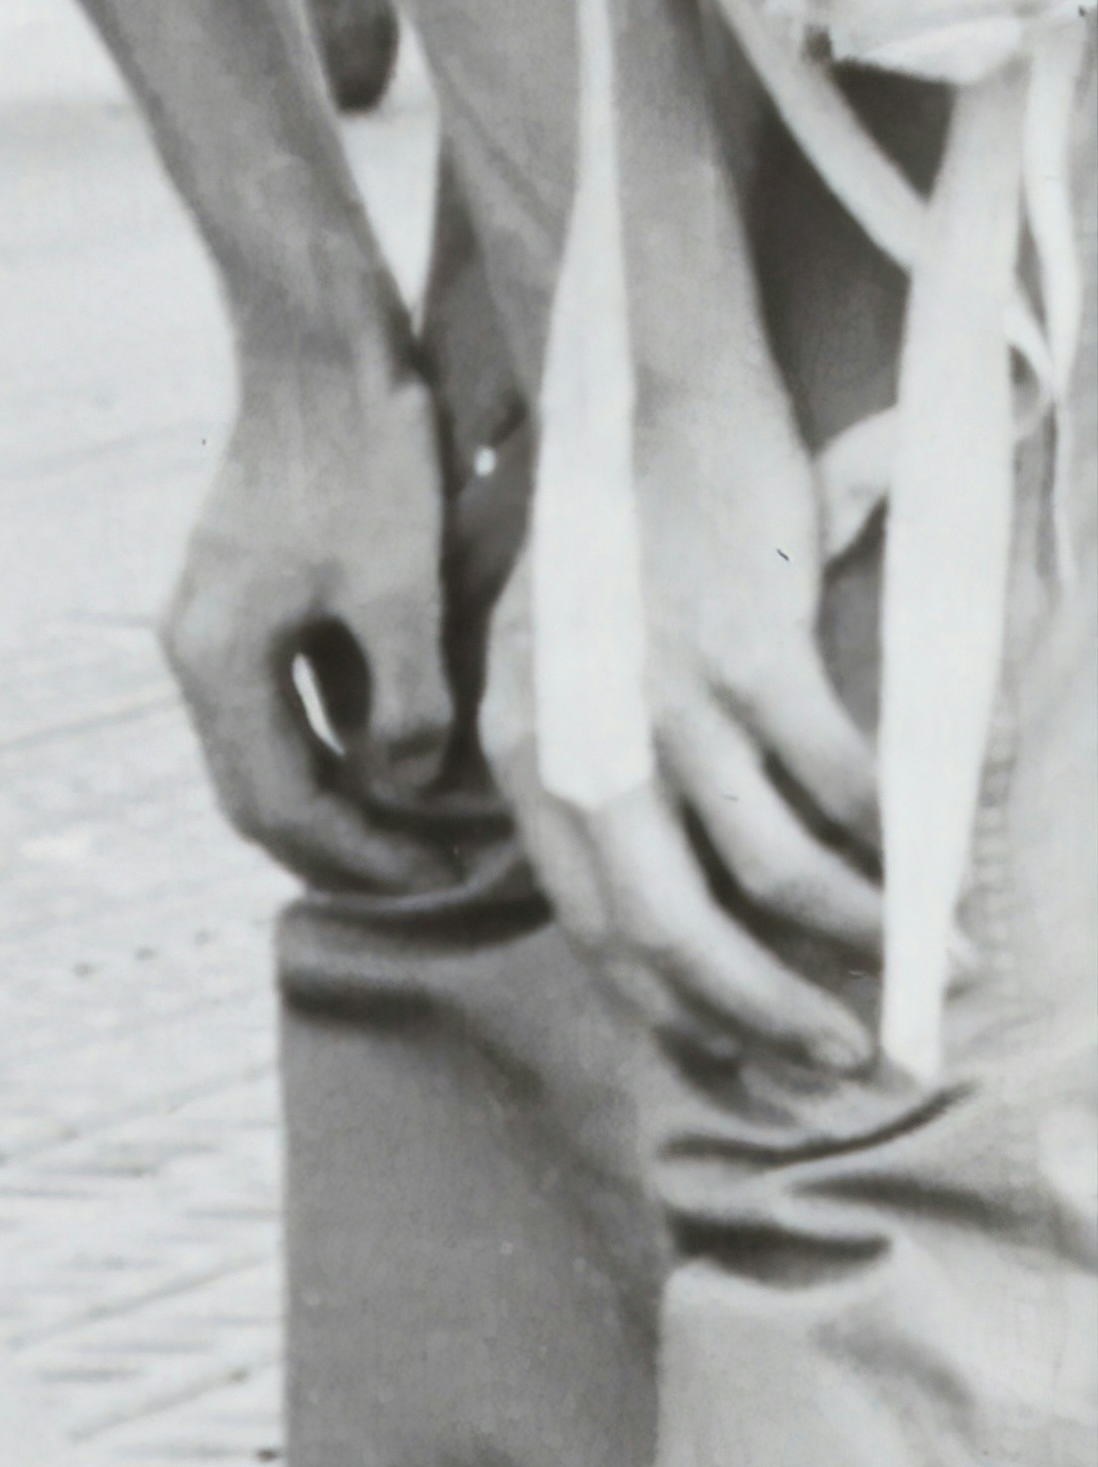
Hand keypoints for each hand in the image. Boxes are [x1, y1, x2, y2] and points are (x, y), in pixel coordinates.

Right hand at [165, 349, 499, 894]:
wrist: (316, 350)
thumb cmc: (366, 462)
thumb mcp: (402, 590)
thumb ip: (405, 704)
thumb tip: (405, 789)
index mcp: (219, 660)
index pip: (277, 805)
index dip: (357, 855)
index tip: (437, 879)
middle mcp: (193, 650)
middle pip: (252, 790)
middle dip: (337, 842)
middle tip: (427, 871)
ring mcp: (206, 619)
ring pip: (260, 746)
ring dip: (331, 795)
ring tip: (417, 822)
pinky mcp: (235, 591)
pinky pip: (272, 698)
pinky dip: (325, 739)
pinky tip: (391, 740)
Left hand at [491, 395, 897, 1089]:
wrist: (654, 401)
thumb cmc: (629, 546)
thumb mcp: (576, 668)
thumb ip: (609, 771)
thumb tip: (688, 891)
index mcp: (525, 756)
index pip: (592, 927)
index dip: (678, 1012)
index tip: (749, 1065)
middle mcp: (576, 739)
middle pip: (669, 927)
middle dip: (767, 1011)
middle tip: (850, 1059)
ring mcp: (659, 695)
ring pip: (770, 868)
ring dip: (864, 932)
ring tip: (933, 961)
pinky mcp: (744, 646)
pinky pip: (835, 781)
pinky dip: (898, 837)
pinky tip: (941, 863)